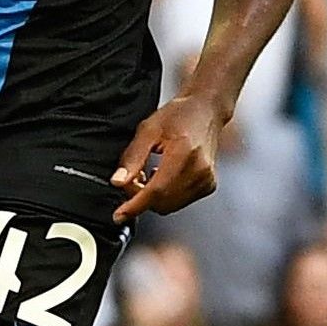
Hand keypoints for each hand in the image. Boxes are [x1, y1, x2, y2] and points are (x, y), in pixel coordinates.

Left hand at [110, 93, 227, 221]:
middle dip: (141, 196)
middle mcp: (200, 170)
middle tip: (133, 177)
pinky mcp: (209, 186)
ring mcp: (207, 180)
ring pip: (170, 205)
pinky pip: (180, 202)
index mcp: (185, 153)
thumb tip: (118, 183)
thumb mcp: (148, 130)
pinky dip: (165, 196)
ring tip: (148, 174)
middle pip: (162, 201)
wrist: (206, 111)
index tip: (120, 215)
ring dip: (153, 197)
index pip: (157, 190)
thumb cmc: (179, 115)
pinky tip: (162, 177)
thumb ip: (132, 158)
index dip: (135, 205)